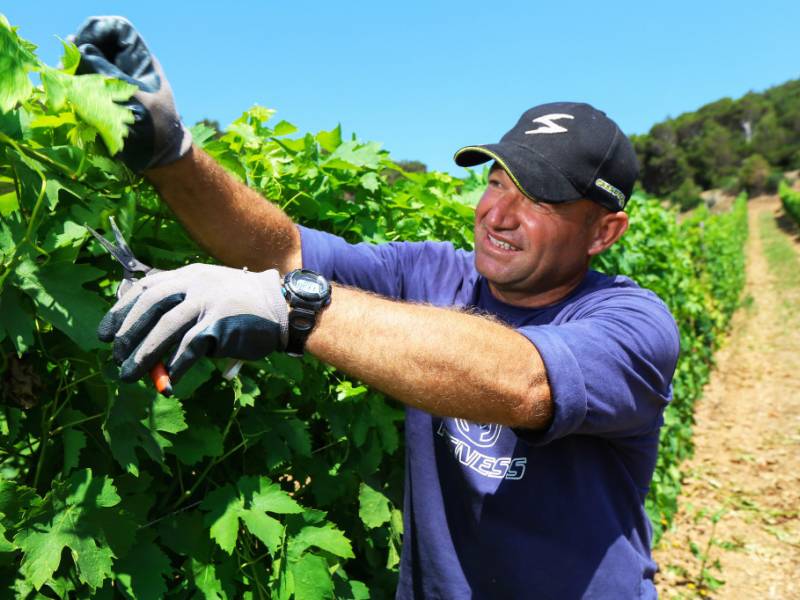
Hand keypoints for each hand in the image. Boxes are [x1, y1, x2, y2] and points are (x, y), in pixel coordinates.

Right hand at [71, 16, 191, 171]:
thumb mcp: (131, 100)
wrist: (161, 159)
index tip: (78, 46)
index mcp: (142, 62)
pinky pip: (89, 86)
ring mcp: (119, 84)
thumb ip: (105, 74)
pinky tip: (70, 96)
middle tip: (65, 67)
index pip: (117, 31)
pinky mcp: (109, 101)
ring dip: (75, 72)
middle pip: (99, 47)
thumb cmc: (154, 131)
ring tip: (65, 83)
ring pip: (91, 66)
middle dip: (80, 54)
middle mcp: (130, 69)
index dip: (96, 32)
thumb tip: (79, 48)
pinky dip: (77, 88)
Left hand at [98, 264, 288, 383]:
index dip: (122, 310)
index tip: (106, 332)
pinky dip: (175, 367)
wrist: (282, 307)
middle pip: (150, 306)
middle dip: (127, 333)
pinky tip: (167, 381)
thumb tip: (149, 342)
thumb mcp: (211, 294)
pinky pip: (189, 348)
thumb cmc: (244, 306)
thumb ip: (184, 308)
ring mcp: (208, 303)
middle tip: (115, 355)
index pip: (146, 288)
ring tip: (129, 374)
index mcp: (189, 275)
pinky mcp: (219, 325)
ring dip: (144, 355)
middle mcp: (195, 284)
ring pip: (165, 329)